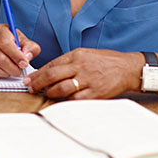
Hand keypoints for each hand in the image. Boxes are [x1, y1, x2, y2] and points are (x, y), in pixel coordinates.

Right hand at [0, 25, 39, 78]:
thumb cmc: (10, 42)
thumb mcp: (23, 40)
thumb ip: (30, 47)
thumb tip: (27, 57)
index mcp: (1, 31)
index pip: (5, 44)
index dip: (16, 56)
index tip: (24, 64)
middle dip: (12, 68)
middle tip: (19, 71)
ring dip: (4, 73)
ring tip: (10, 71)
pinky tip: (0, 72)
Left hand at [25, 48, 142, 98]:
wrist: (128, 68)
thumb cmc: (106, 61)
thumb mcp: (85, 55)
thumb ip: (68, 62)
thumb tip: (48, 72)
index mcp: (76, 55)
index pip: (51, 64)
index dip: (38, 74)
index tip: (29, 80)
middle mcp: (80, 66)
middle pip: (52, 76)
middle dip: (38, 84)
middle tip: (31, 88)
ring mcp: (88, 80)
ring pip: (61, 88)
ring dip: (50, 93)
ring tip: (46, 94)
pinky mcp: (96, 92)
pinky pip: (76, 99)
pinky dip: (66, 101)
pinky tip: (62, 101)